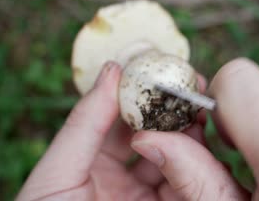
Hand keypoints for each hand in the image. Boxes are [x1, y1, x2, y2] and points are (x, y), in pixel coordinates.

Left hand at [16, 62, 245, 200]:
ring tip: (199, 115)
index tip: (161, 72)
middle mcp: (124, 182)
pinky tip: (200, 150)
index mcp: (94, 165)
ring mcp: (146, 199)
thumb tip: (112, 69)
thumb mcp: (58, 174)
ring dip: (191, 139)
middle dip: (175, 114)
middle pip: (158, 139)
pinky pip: (187, 190)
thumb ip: (84, 124)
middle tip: (192, 90)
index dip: (142, 96)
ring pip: (180, 163)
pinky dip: (197, 171)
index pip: (123, 122)